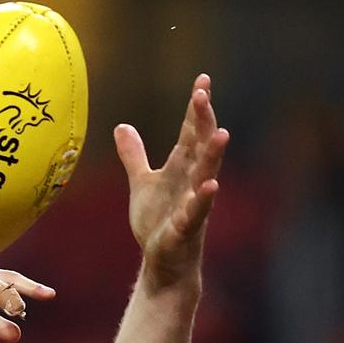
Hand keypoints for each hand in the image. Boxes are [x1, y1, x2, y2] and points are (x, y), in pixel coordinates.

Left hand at [114, 74, 228, 287]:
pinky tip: (211, 185)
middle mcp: (192, 182)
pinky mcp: (186, 229)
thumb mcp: (142, 183)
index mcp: (182, 169)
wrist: (164, 262)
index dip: (196, 108)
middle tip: (203, 94)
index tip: (203, 80)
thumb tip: (122, 126)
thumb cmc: (158, 222)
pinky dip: (203, 199)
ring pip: (206, 175)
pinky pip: (196, 212)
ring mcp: (193, 204)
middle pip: (200, 146)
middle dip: (203, 121)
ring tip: (221, 132)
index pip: (191, 132)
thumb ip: (134, 155)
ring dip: (213, 155)